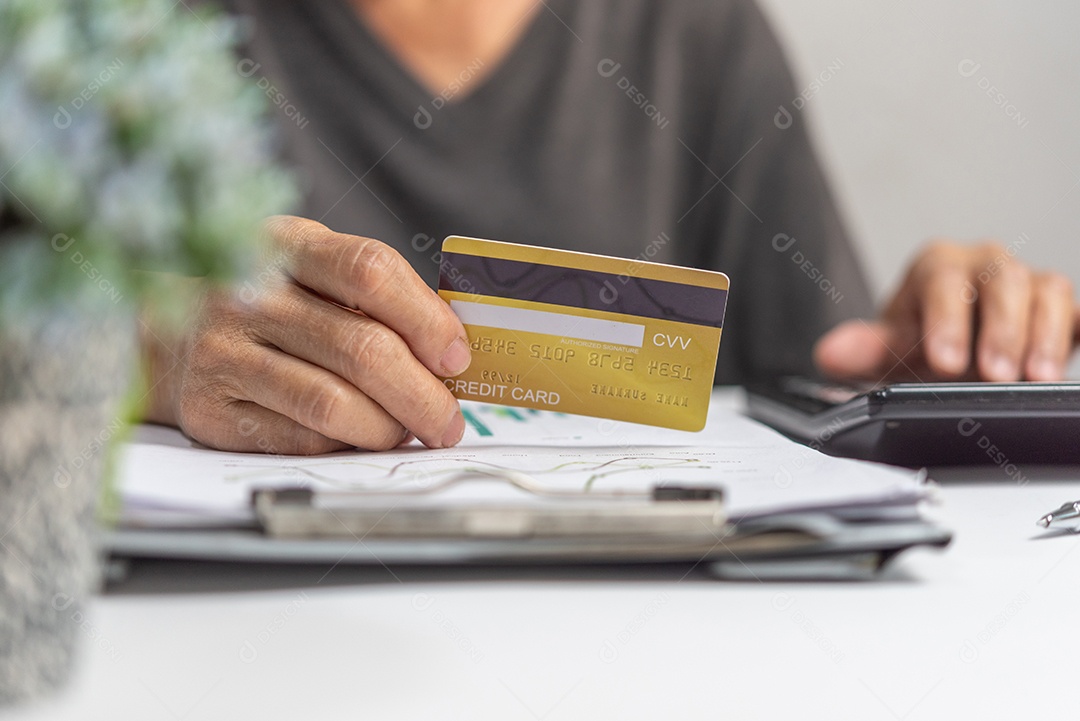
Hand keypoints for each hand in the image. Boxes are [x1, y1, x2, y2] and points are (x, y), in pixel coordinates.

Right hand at [142, 216, 471, 453]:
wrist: (153, 332)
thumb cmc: (257, 300)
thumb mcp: (305, 267)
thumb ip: (370, 294)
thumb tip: (449, 349)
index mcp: (284, 244)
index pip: (369, 271)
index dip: (426, 318)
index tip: (456, 356)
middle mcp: (246, 294)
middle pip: (362, 348)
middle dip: (423, 395)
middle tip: (449, 419)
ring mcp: (222, 353)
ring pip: (334, 403)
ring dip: (390, 427)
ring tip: (411, 431)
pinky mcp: (211, 411)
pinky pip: (301, 437)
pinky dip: (347, 444)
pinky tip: (362, 437)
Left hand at [814, 240, 1078, 381]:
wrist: (954, 353)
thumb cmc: (923, 343)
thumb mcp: (890, 350)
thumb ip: (863, 351)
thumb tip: (830, 354)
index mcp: (937, 267)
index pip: (943, 283)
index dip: (946, 322)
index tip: (945, 363)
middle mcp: (985, 265)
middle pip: (1001, 282)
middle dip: (1001, 330)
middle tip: (995, 375)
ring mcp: (1027, 283)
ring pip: (1046, 292)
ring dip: (1045, 336)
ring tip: (1037, 377)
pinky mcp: (1058, 307)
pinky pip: (1076, 310)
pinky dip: (1075, 332)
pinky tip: (1067, 363)